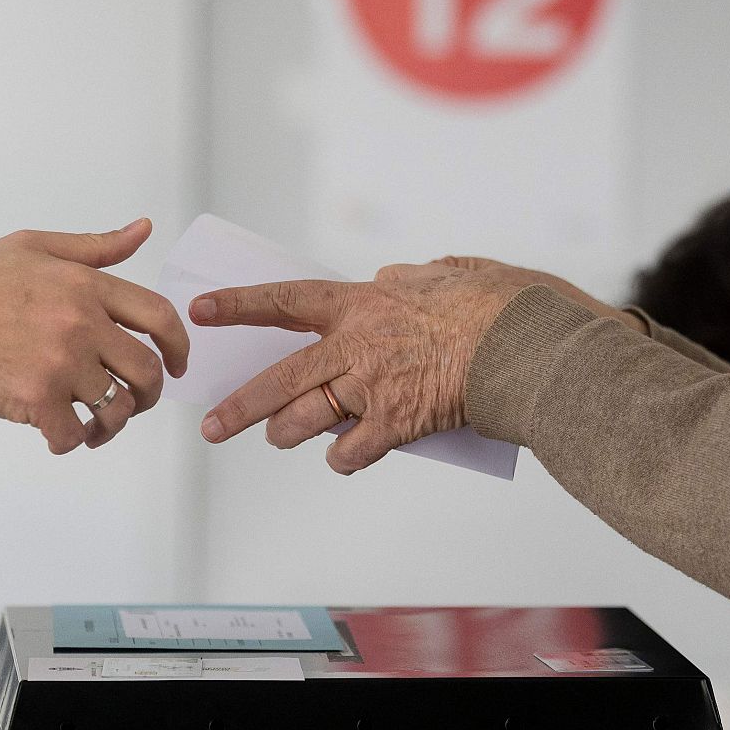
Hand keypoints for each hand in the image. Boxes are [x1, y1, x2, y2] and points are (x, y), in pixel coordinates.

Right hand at [0, 219, 188, 454]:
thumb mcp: (35, 247)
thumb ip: (96, 247)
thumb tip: (144, 230)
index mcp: (86, 286)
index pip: (159, 316)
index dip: (179, 345)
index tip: (177, 364)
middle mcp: (81, 324)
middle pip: (147, 370)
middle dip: (150, 393)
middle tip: (136, 400)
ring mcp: (61, 364)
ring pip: (117, 408)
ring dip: (113, 423)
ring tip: (98, 424)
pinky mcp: (36, 399)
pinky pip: (75, 433)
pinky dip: (74, 440)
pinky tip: (65, 434)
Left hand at [190, 259, 640, 474]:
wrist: (529, 342)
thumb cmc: (498, 301)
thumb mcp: (447, 270)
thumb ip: (408, 275)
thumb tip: (387, 275)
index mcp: (363, 301)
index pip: (285, 300)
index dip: (239, 305)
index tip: (200, 308)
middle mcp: (355, 345)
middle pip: (280, 379)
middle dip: (240, 406)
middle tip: (211, 426)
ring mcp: (373, 387)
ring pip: (306, 420)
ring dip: (287, 433)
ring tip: (277, 438)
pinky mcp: (397, 424)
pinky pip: (352, 452)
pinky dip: (344, 459)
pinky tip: (343, 459)